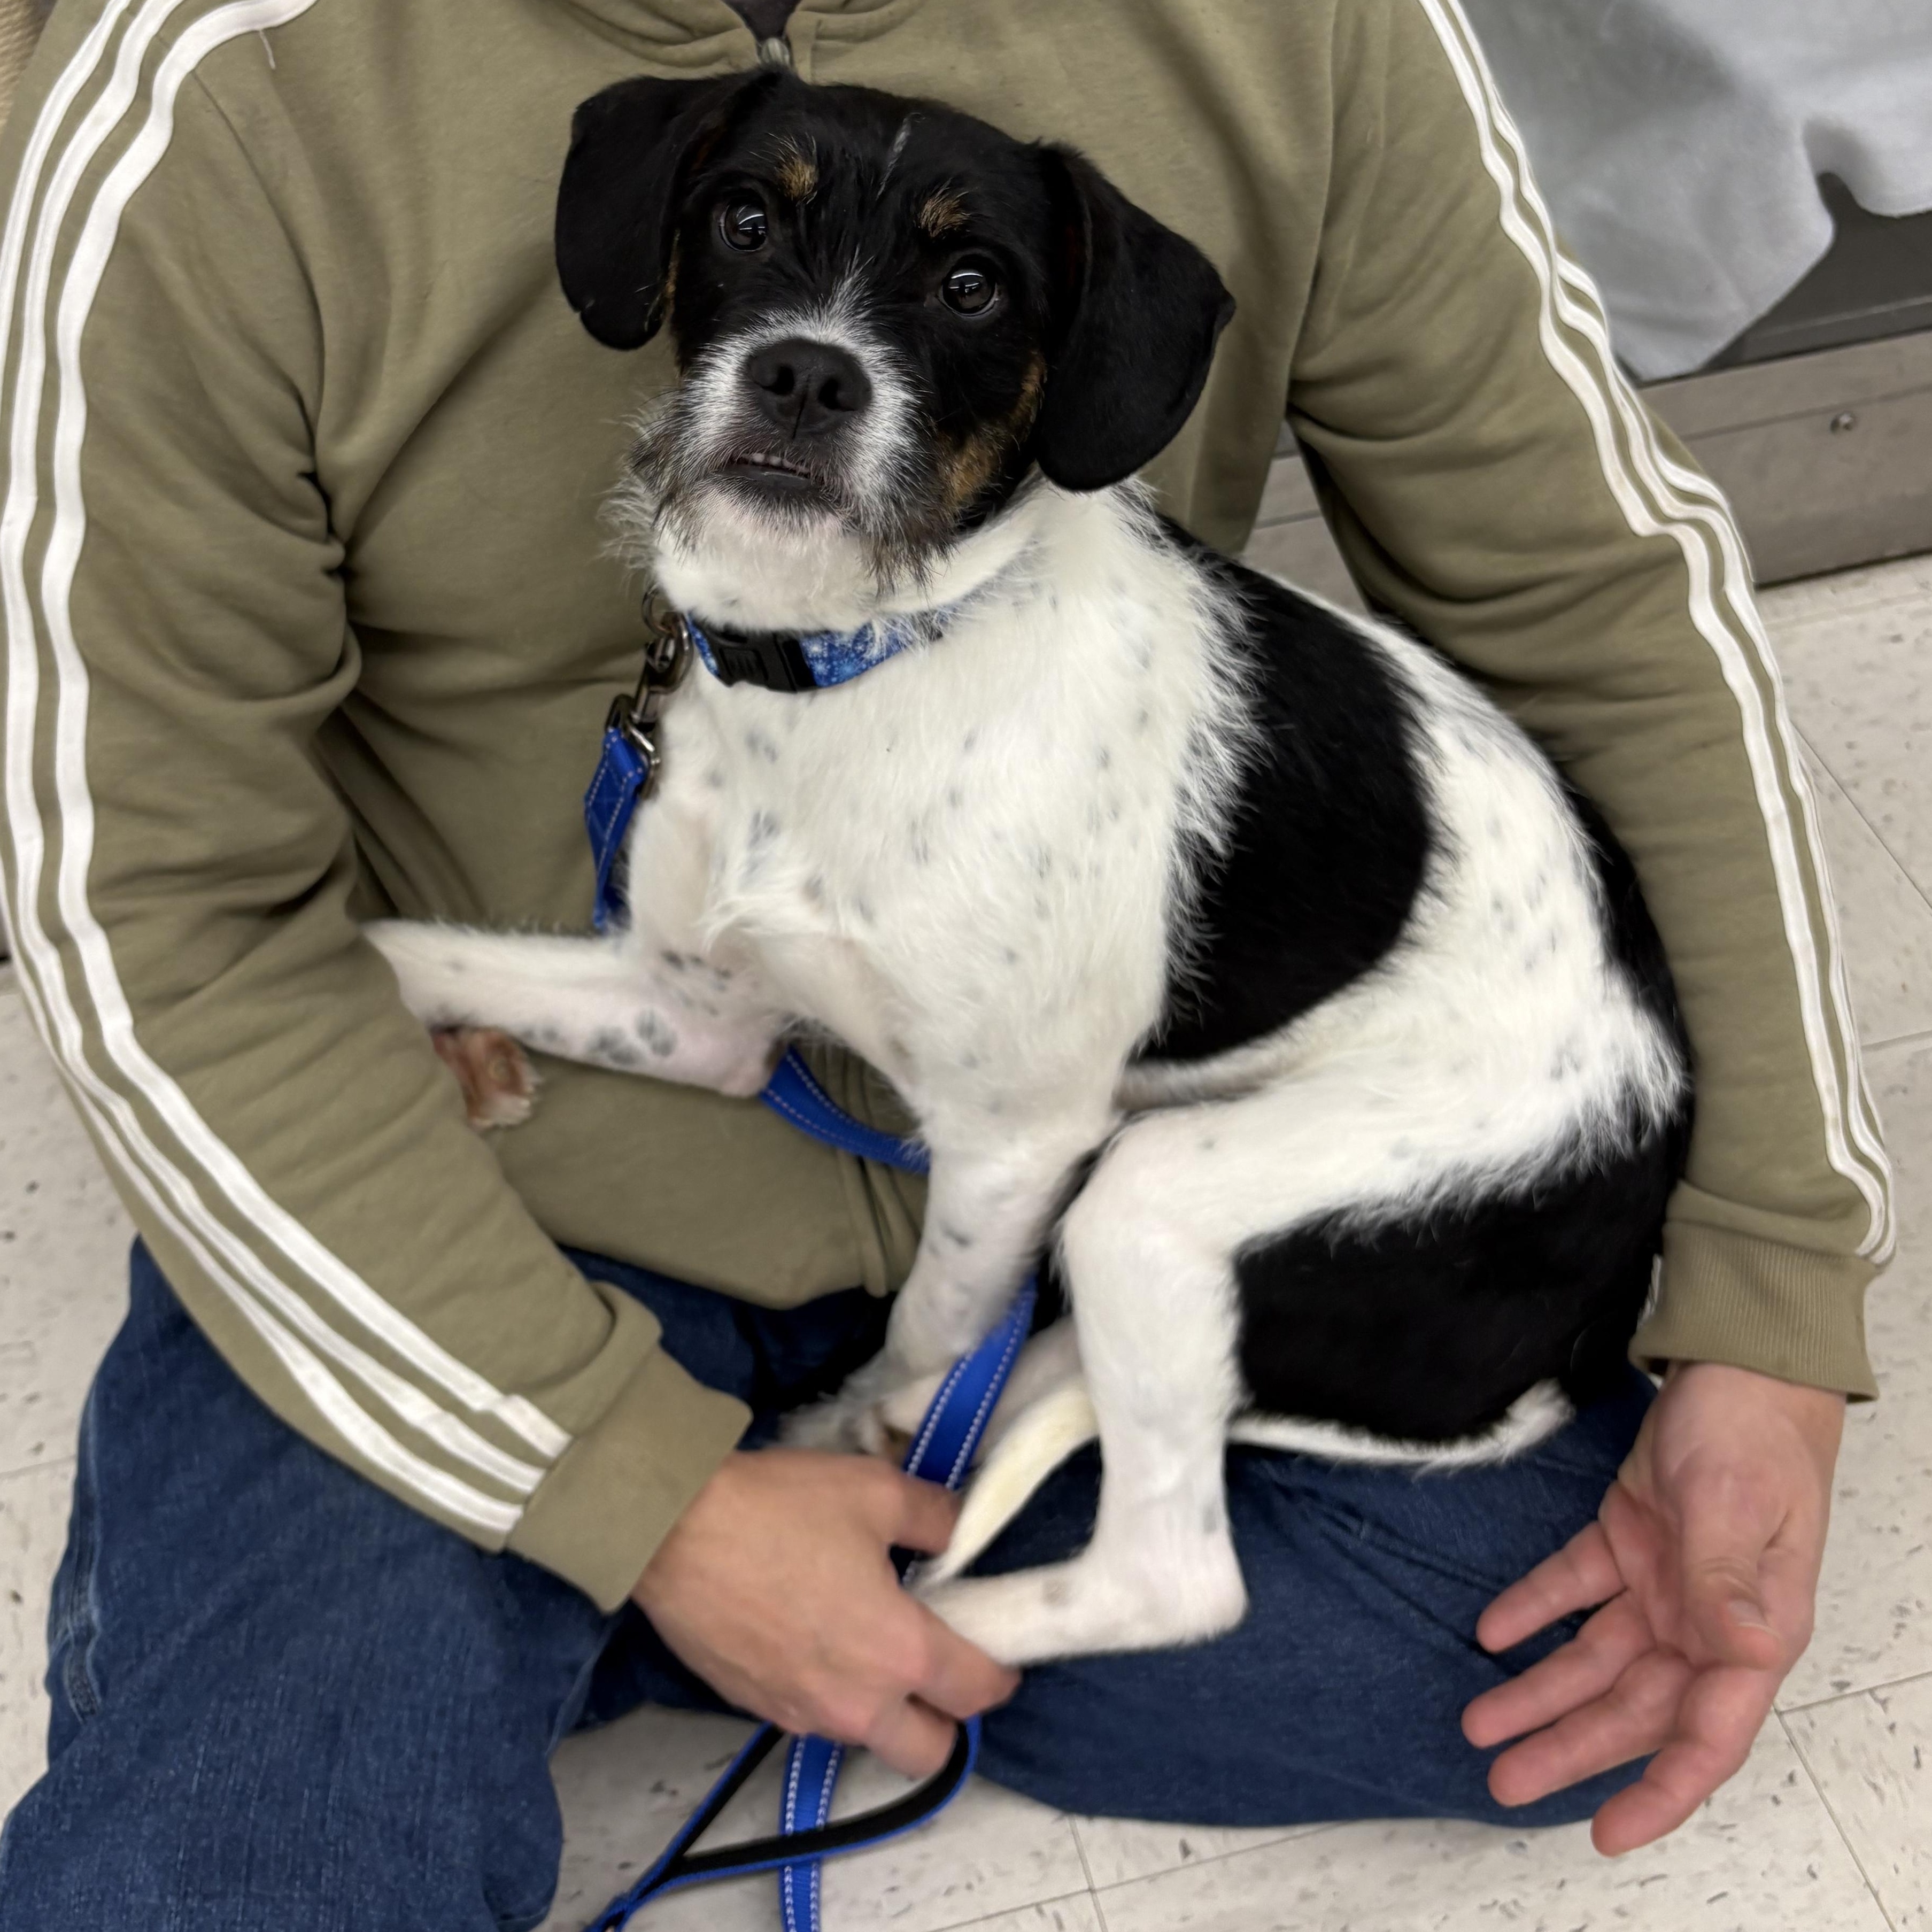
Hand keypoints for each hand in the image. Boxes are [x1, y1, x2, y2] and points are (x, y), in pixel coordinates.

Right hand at [633, 1449, 1020, 1777]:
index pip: (975, 1691)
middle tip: (938, 1667)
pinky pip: (814, 1718)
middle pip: (928, 1752)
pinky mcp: (756, 1708)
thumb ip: (935, 1517)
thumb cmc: (781, 1509)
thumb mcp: (876, 1491)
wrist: (673, 1529)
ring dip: (883, 1707)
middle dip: (945, 1720)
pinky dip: (830, 1693)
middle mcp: (856, 1702)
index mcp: (898, 1651)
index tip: (1002, 1659)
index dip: (1000, 1676)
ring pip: (867, 1736)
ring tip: (871, 1644)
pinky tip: (817, 1639)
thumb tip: (957, 1533)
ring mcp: (801, 1713)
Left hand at [1461, 1361, 1844, 1853]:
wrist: (1743, 1364)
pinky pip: (1574, 1589)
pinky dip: (1532, 1608)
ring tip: (1478, 1722)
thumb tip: (1744, 1651)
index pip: (1707, 1734)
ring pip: (1596, 1658)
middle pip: (1634, 1706)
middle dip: (1569, 1747)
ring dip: (1540, 1690)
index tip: (1608, 1832)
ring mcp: (1667, 1582)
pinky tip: (1490, 1632)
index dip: (1662, 1791)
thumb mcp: (1733, 1508)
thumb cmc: (1755, 1433)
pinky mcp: (1629, 1541)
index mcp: (1753, 1631)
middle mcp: (1710, 1621)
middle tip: (1500, 1776)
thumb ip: (1726, 1582)